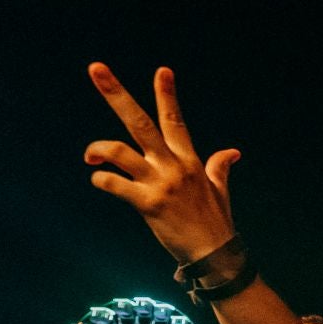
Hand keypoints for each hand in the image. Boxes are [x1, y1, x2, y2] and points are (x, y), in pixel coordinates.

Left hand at [85, 64, 240, 263]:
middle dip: (116, 94)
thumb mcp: (220, 190)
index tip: (162, 70)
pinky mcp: (148, 204)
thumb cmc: (216, 222)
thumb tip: (232, 153)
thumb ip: (220, 167)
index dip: (167, 94)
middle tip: (96, 68)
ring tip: (90, 157)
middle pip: (139, 122)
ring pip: (119, 153)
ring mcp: (159, 183)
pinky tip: (100, 181)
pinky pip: (115, 185)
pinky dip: (101, 180)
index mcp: (188, 160)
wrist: (215, 255)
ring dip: (98, 150)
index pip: (175, 120)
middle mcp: (173, 166)